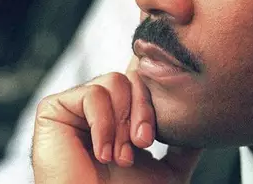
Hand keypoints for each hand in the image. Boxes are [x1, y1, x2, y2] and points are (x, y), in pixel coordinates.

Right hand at [32, 70, 201, 183]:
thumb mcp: (167, 172)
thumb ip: (181, 146)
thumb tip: (199, 125)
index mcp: (119, 119)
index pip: (143, 88)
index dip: (152, 107)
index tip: (151, 140)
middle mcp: (97, 109)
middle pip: (131, 80)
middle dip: (141, 112)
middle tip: (140, 144)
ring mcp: (75, 107)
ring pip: (114, 82)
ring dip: (121, 122)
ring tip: (119, 156)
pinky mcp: (54, 109)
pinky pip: (91, 93)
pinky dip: (103, 123)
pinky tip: (101, 153)